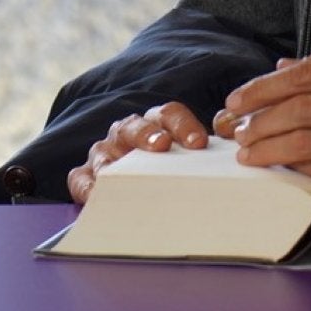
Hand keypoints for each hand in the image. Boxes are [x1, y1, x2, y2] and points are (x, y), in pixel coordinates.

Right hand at [67, 103, 212, 204]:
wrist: (143, 194)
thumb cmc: (172, 178)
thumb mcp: (187, 165)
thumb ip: (202, 164)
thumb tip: (230, 171)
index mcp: (156, 125)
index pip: (169, 115)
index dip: (183, 125)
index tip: (199, 143)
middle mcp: (127, 134)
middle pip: (135, 126)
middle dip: (147, 134)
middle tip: (162, 146)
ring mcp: (104, 153)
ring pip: (104, 149)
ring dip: (113, 161)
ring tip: (118, 173)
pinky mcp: (84, 175)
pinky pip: (79, 178)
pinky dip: (85, 186)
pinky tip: (94, 195)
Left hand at [223, 48, 310, 210]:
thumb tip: (283, 66)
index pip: (308, 75)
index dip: (265, 87)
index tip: (239, 99)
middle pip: (302, 106)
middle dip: (258, 117)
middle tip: (234, 127)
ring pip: (306, 140)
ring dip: (268, 146)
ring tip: (247, 151)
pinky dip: (293, 167)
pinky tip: (276, 167)